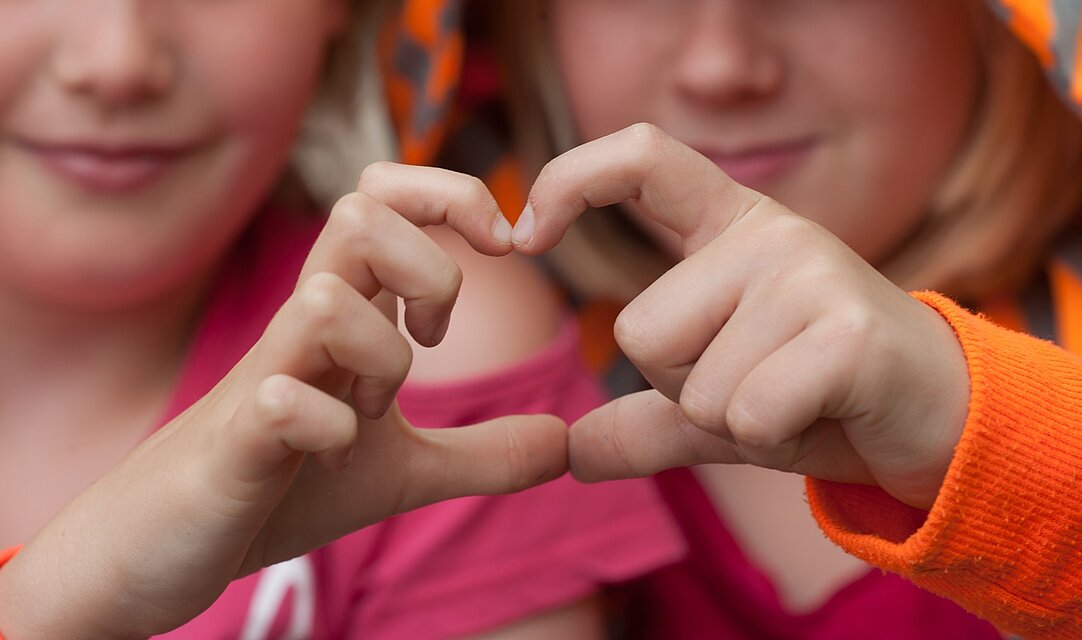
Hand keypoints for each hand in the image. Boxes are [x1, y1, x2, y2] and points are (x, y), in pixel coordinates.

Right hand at [0, 164, 566, 639]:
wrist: (166, 545)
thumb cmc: (281, 487)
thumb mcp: (403, 471)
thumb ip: (481, 452)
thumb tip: (565, 445)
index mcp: (342, 315)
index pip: (383, 196)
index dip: (451, 197)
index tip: (501, 249)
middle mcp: (300, 327)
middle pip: (359, 216)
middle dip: (430, 273)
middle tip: (433, 339)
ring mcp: (264, 377)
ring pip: (328, 300)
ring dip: (381, 357)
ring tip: (374, 410)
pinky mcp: (234, 442)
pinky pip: (282, 404)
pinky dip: (327, 429)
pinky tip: (332, 455)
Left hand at [513, 123, 968, 510]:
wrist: (938, 422)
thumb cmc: (823, 399)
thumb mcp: (720, 408)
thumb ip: (646, 422)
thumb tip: (570, 456)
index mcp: (731, 227)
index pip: (640, 157)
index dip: (570, 180)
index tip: (526, 235)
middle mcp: (769, 232)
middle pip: (642, 330)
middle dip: (687, 390)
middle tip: (764, 384)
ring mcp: (811, 272)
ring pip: (693, 383)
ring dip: (735, 421)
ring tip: (799, 397)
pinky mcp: (847, 329)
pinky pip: (745, 414)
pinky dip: (773, 438)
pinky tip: (827, 411)